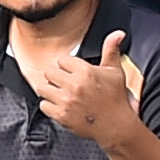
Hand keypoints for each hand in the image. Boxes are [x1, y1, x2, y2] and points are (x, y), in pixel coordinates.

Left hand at [23, 29, 142, 142]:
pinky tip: (60, 105)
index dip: (66, 66)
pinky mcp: (62, 115)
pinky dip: (49, 105)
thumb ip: (111, 50)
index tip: (72, 72)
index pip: (61, 60)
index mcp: (85, 72)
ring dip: (49, 90)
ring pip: (42, 87)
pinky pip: (43, 105)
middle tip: (63, 82)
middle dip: (55, 76)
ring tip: (59, 93)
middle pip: (48, 72)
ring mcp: (66, 101)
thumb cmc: (116, 98)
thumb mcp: (115, 71)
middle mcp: (74, 85)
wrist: (116, 126)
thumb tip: (117, 33)